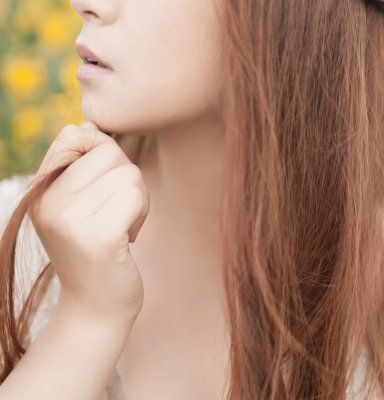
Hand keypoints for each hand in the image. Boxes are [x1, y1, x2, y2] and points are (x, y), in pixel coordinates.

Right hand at [29, 121, 148, 324]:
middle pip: (109, 152)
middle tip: (117, 211)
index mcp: (41, 191)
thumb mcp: (76, 208)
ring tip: (121, 226)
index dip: (101, 149)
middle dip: (126, 178)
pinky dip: (141, 213)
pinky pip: (136, 196)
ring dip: (137, 199)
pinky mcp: (99, 238)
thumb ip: (80, 168)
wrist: (95, 308)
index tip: (106, 181)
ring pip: (129, 174)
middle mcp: (49, 203)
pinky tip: (128, 238)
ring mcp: (72, 221)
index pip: (75, 135)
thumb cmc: (95, 251)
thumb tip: (90, 125)